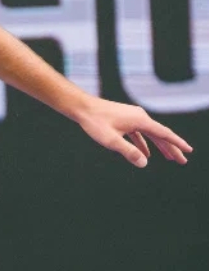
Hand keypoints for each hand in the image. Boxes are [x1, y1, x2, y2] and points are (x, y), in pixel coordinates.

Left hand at [75, 98, 192, 167]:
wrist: (83, 107)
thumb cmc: (95, 123)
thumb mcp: (111, 140)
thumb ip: (128, 151)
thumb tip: (144, 163)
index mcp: (140, 120)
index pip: (164, 134)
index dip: (177, 144)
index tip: (188, 151)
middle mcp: (140, 116)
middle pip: (160, 135)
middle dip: (171, 148)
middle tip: (182, 161)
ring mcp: (133, 117)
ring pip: (150, 134)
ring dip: (159, 146)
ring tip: (169, 158)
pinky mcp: (125, 119)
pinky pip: (139, 133)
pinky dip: (144, 143)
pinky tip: (146, 154)